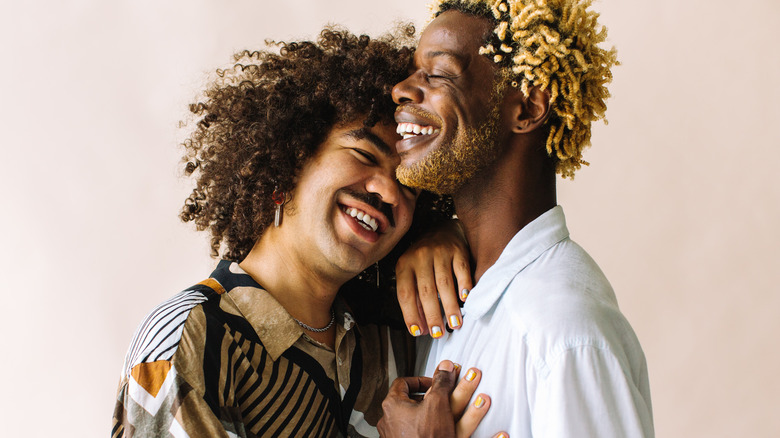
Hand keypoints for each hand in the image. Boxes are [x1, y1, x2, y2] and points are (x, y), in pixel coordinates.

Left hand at [378, 361, 507, 437]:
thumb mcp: (438, 404)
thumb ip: (441, 383)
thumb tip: (446, 368)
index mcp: (392, 405)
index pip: (404, 382)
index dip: (422, 380)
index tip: (434, 384)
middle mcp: (388, 421)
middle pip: (406, 400)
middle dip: (426, 399)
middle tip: (440, 400)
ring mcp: (392, 436)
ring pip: (409, 418)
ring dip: (425, 415)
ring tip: (440, 417)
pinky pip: (410, 433)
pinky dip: (422, 429)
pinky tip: (435, 433)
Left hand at [396, 219, 472, 337]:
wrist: (442, 230)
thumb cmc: (425, 259)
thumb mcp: (412, 273)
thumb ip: (414, 297)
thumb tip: (421, 328)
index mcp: (404, 264)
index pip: (405, 293)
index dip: (411, 315)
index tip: (418, 332)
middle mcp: (420, 257)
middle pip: (426, 291)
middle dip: (432, 315)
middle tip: (438, 333)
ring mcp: (439, 252)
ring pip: (444, 284)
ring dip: (450, 307)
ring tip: (454, 324)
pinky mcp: (457, 250)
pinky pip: (462, 271)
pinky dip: (464, 286)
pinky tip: (466, 299)